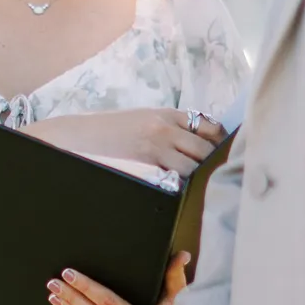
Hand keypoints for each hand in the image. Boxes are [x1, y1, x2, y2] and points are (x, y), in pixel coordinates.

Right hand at [28, 107, 223, 179]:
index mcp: (167, 113)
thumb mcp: (144, 119)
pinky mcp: (147, 163)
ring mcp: (157, 145)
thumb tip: (197, 144)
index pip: (209, 126)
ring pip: (194, 165)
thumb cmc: (111, 130)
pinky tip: (184, 191)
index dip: (220, 142)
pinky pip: (175, 177)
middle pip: (206, 147)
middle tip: (219, 176)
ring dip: (199, 177)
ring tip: (203, 187)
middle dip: (214, 162)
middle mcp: (166, 127)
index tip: (223, 154)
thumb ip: (170, 128)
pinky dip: (182, 184)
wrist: (80, 136)